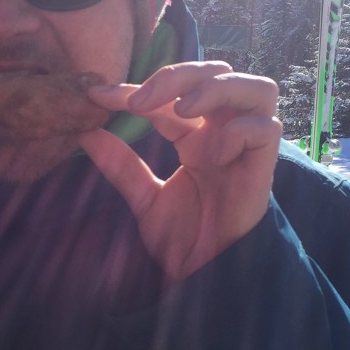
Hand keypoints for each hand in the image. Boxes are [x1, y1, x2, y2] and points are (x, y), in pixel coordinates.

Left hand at [80, 62, 281, 279]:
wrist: (206, 275)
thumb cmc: (184, 239)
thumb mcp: (144, 197)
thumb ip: (120, 164)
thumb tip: (84, 132)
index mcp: (197, 136)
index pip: (170, 96)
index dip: (135, 88)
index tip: (97, 95)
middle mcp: (224, 133)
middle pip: (216, 74)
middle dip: (178, 76)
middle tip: (140, 99)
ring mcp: (247, 147)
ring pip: (256, 88)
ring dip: (216, 89)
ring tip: (182, 110)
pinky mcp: (264, 167)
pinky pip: (265, 129)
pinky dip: (239, 131)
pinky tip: (214, 153)